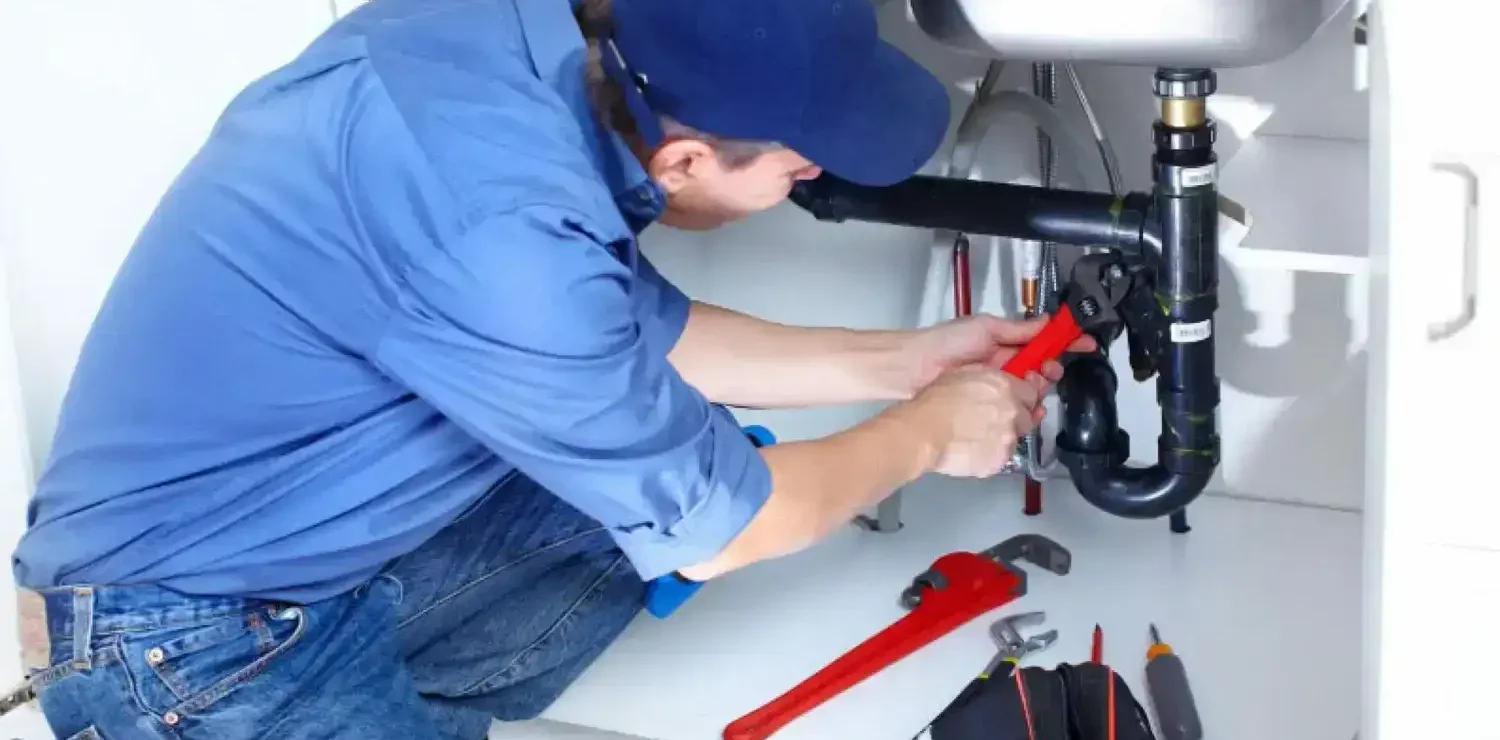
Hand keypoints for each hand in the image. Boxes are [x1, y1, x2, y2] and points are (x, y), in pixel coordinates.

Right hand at [892, 364, 1044, 477]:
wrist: (923, 432)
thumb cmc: (936, 399)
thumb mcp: (965, 374)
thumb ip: (992, 378)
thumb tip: (1007, 384)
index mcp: (1006, 387)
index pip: (1033, 392)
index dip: (1024, 396)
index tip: (1015, 399)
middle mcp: (1014, 413)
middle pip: (1028, 417)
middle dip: (1016, 418)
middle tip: (992, 420)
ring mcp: (1008, 440)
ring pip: (1015, 439)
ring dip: (1003, 437)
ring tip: (978, 437)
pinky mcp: (999, 462)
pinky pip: (1001, 457)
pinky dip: (991, 454)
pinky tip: (973, 450)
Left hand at [905, 314, 1097, 393]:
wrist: (914, 370)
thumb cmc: (945, 343)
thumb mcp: (986, 328)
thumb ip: (1018, 329)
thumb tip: (1047, 322)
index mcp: (1004, 342)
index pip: (1042, 341)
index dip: (1064, 342)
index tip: (1086, 343)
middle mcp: (1004, 364)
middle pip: (1041, 368)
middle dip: (1052, 369)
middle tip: (1049, 372)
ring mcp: (997, 385)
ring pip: (1031, 390)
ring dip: (1040, 389)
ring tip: (1035, 388)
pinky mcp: (989, 404)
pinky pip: (1015, 407)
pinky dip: (1027, 408)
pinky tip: (1030, 409)